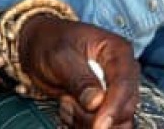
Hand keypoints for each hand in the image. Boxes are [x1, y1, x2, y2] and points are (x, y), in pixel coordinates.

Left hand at [18, 16, 139, 128]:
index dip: (113, 107)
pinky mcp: (106, 106)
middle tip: (67, 103)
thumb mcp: (60, 55)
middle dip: (94, 116)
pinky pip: (105, 126)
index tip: (99, 125)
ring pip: (116, 122)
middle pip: (124, 108)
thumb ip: (78, 78)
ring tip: (65, 104)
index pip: (124, 84)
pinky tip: (67, 112)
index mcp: (117, 51)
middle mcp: (122, 72)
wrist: (39, 47)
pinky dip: (84, 126)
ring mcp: (115, 91)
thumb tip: (96, 102)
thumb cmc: (50, 42)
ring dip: (88, 123)